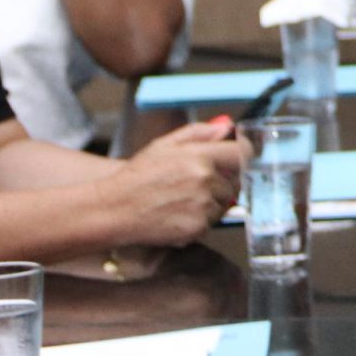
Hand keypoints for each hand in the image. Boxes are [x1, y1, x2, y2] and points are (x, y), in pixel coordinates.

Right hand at [98, 121, 246, 247]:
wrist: (111, 210)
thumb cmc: (136, 177)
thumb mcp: (163, 146)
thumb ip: (198, 133)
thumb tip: (226, 127)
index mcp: (200, 156)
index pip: (243, 153)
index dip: (243, 156)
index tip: (239, 160)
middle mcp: (205, 180)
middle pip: (237, 182)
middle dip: (223, 183)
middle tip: (196, 185)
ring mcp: (202, 206)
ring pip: (225, 203)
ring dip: (213, 203)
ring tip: (182, 200)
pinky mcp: (197, 228)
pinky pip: (212, 222)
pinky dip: (201, 220)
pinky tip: (178, 214)